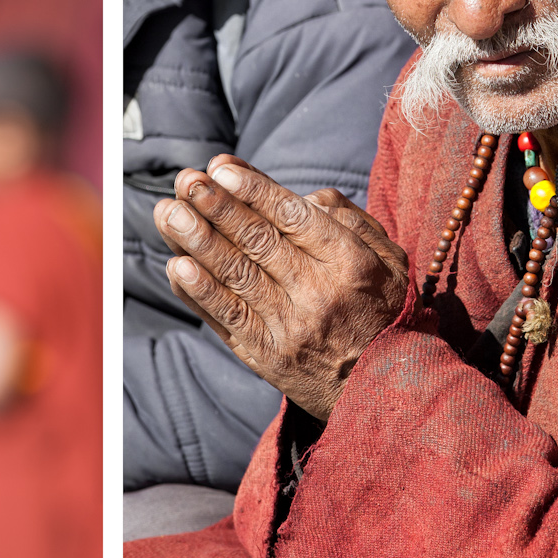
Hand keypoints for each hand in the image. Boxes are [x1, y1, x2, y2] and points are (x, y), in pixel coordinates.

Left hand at [153, 156, 411, 417]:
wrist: (381, 390)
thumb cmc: (382, 312)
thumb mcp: (389, 261)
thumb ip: (350, 222)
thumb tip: (303, 196)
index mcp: (350, 262)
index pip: (294, 216)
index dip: (254, 190)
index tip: (220, 167)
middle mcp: (319, 292)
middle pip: (258, 241)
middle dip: (217, 206)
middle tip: (186, 180)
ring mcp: (289, 326)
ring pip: (236, 275)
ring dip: (197, 241)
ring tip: (168, 212)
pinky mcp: (266, 355)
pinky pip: (227, 317)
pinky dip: (199, 291)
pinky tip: (175, 265)